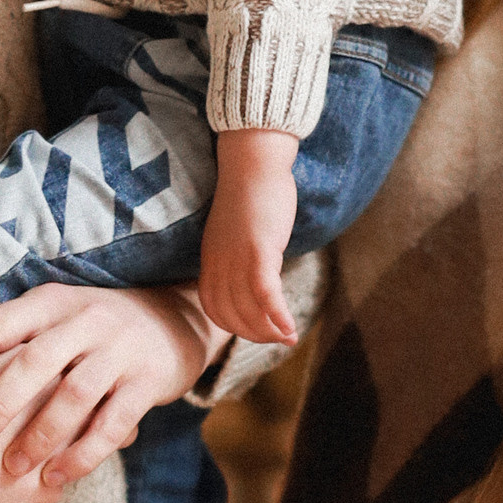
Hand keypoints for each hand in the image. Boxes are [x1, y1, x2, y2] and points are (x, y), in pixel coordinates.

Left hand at [0, 284, 214, 488]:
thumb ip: (13, 337)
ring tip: (10, 468)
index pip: (0, 322)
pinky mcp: (147, 383)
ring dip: (39, 436)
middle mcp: (85, 321)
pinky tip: (56, 477)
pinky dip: (82, 454)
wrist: (174, 321)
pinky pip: (111, 424)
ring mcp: (118, 352)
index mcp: (52, 303)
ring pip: (73, 397)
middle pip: (35, 362)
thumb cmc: (91, 329)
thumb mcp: (55, 316)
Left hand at [197, 129, 300, 346]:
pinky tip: (291, 329)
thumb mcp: (236, 230)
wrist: (253, 162)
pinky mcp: (258, 251)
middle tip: (279, 340)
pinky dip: (278, 316)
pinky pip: (266, 294)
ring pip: (249, 310)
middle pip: (232, 315)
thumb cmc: (251, 193)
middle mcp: (219, 264)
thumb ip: (237, 253)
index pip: (216, 308)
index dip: (237, 326)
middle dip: (256, 334)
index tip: (258, 330)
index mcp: (211, 260)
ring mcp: (237, 259)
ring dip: (270, 331)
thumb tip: (254, 270)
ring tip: (289, 338)